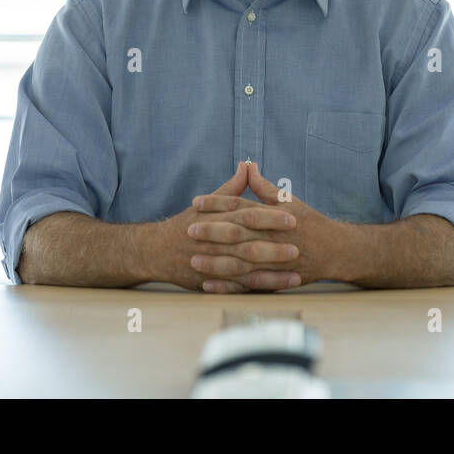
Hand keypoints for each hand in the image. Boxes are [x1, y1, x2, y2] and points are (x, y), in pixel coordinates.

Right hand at [151, 162, 300, 291]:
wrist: (156, 251)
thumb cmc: (187, 224)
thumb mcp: (208, 204)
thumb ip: (231, 187)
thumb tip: (247, 165)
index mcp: (217, 219)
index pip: (246, 215)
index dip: (270, 217)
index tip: (292, 217)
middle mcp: (214, 242)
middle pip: (247, 243)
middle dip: (273, 247)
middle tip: (298, 248)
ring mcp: (213, 264)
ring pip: (245, 269)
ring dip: (271, 272)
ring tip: (296, 273)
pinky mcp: (212, 282)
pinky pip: (238, 288)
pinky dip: (258, 289)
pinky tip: (278, 288)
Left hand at [189, 161, 347, 292]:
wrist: (335, 250)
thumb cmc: (309, 222)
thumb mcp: (288, 201)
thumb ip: (264, 187)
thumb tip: (247, 166)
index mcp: (273, 215)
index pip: (241, 207)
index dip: (218, 203)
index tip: (196, 202)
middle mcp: (272, 237)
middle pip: (238, 233)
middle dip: (212, 232)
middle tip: (189, 229)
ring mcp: (274, 260)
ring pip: (241, 262)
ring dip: (216, 262)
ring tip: (194, 261)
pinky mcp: (276, 279)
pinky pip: (249, 284)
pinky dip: (228, 286)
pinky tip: (210, 285)